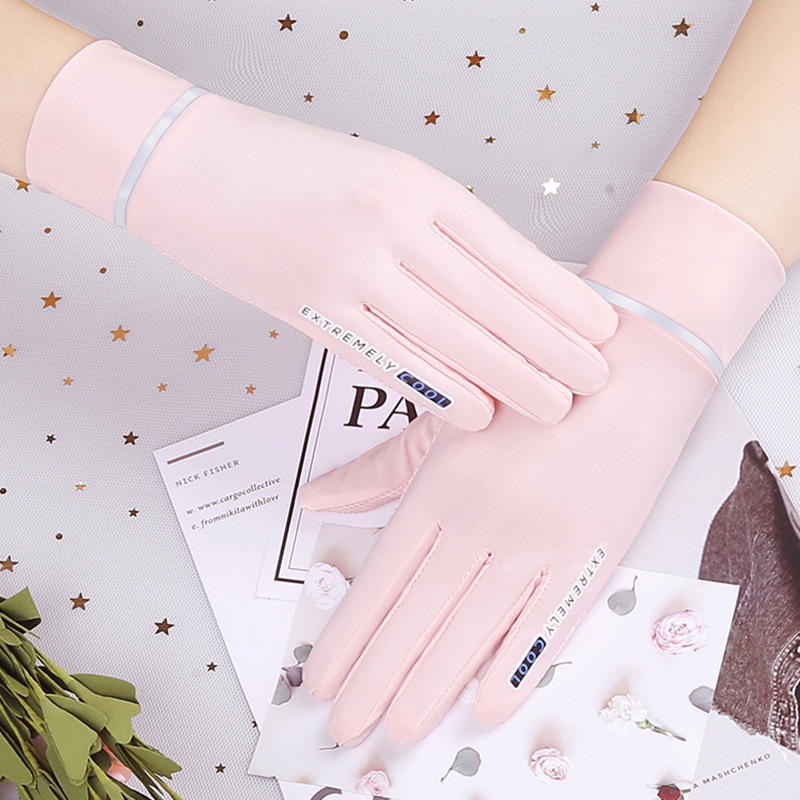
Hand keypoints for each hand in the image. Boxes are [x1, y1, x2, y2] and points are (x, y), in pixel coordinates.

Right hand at [24, 39, 616, 430]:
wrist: (192, 165)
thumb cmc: (286, 169)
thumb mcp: (377, 178)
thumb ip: (432, 230)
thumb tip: (492, 287)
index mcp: (414, 183)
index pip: (507, 251)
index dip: (559, 296)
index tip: (598, 327)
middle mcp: (389, 224)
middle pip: (489, 299)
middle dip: (549, 346)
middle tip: (594, 380)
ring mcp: (349, 268)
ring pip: (449, 334)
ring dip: (509, 375)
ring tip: (554, 404)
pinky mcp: (313, 308)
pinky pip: (390, 358)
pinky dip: (440, 388)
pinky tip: (477, 411)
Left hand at [297, 180, 784, 744]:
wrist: (628, 366)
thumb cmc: (528, 388)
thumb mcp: (445, 420)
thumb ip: (380, 469)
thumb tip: (316, 500)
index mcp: (442, 485)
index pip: (383, 578)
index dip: (349, 635)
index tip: (322, 677)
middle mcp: (484, 520)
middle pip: (419, 615)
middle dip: (376, 679)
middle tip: (345, 726)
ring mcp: (542, 541)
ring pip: (474, 630)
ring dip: (431, 686)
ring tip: (396, 728)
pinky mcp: (595, 554)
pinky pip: (550, 623)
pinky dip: (517, 668)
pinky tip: (484, 706)